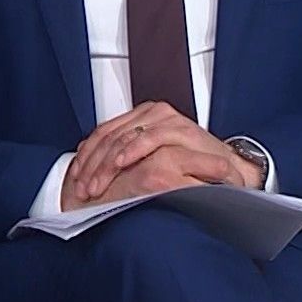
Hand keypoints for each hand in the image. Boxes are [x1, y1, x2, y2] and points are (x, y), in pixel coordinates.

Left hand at [63, 101, 250, 208]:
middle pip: (109, 136)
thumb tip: (90, 172)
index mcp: (139, 118)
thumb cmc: (189, 169)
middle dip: (92, 165)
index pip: (102, 133)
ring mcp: (164, 119)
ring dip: (106, 164)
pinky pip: (148, 137)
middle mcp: (149, 114)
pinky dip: (131, 151)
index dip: (86, 157)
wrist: (226, 171)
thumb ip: (124, 162)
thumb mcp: (148, 163)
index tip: (75, 179)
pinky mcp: (179, 127)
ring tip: (96, 184)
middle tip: (82, 188)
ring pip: (123, 137)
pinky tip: (120, 165)